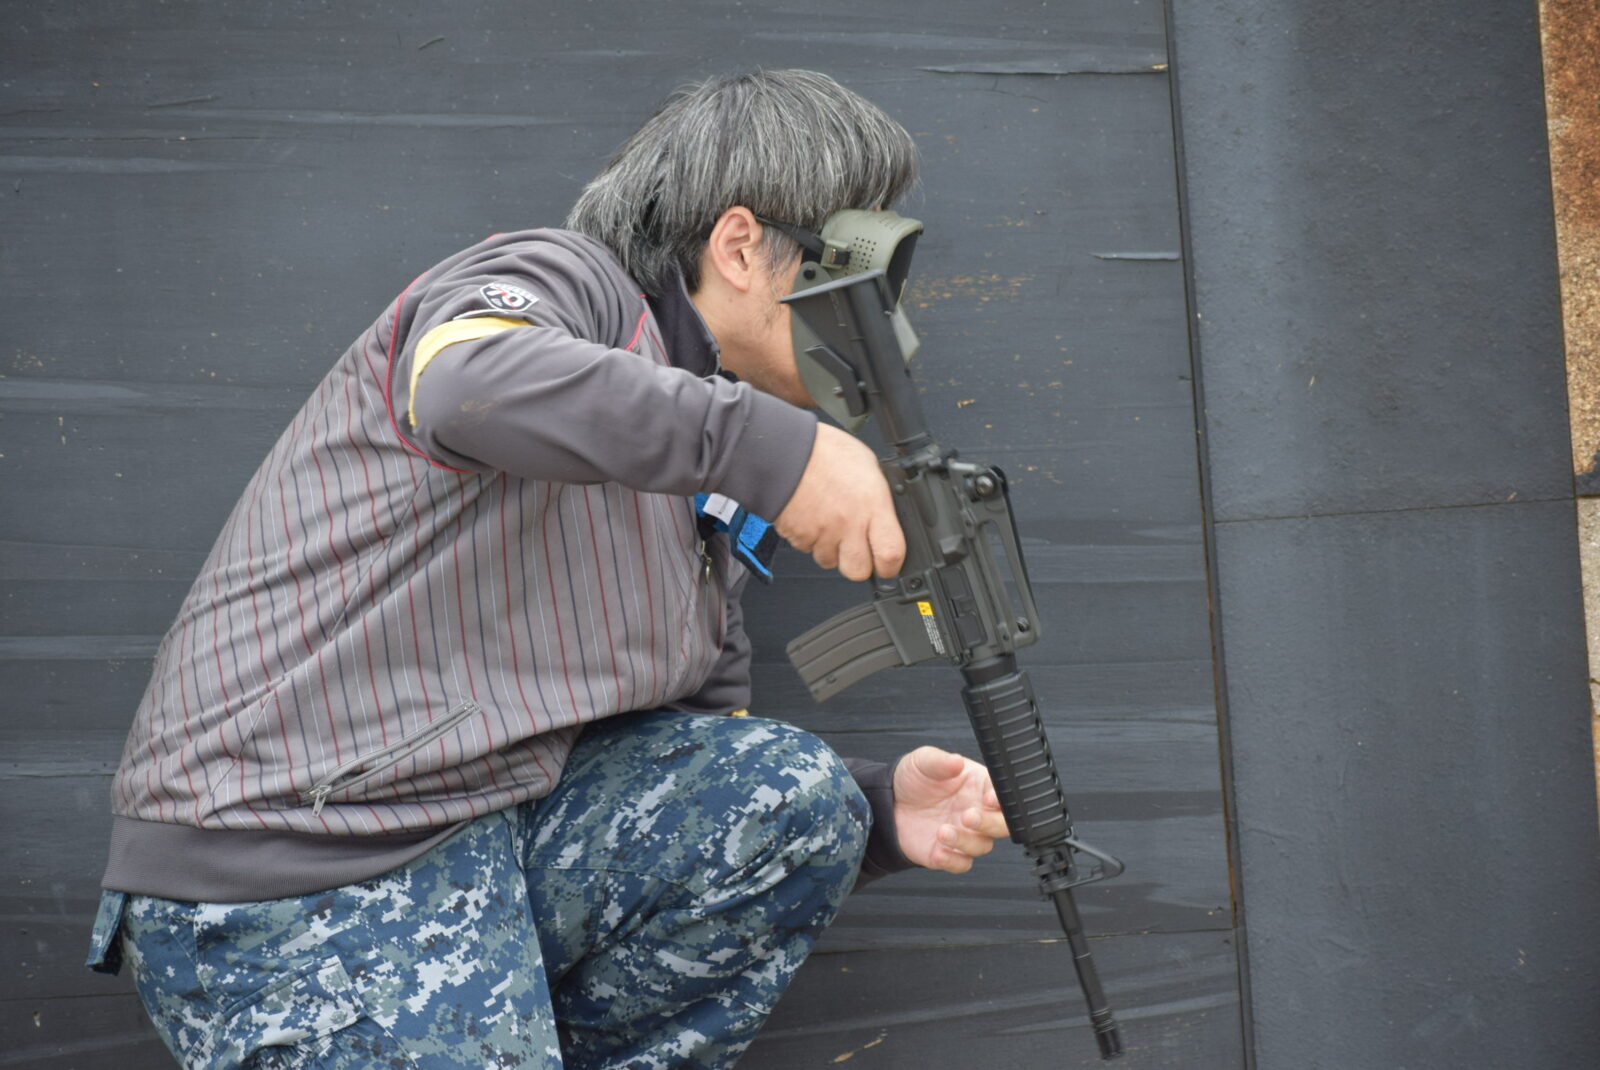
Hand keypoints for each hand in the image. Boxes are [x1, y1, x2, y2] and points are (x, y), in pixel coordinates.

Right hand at [775, 423, 905, 580]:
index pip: (890, 555)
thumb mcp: (868, 467)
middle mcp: (848, 524)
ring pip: (830, 562)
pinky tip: (813, 517)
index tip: (888, 562)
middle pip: (858, 571)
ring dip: (832, 550)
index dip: (891, 565)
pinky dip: (811, 539)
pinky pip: (807, 549)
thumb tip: (885, 515)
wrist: (785, 449)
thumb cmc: (825, 451)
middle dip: (859, 564)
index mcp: (872, 506)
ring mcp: (822, 533)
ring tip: (830, 523)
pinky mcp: (798, 536)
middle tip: (857, 546)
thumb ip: (878, 498)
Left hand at [892, 747, 1009, 873]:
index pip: (1003, 794)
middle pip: (1002, 824)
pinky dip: (953, 860)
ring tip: (943, 831)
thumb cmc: (913, 779)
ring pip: (982, 845)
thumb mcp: (923, 761)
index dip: (1001, 798)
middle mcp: (977, 811)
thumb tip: (956, 761)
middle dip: (990, 823)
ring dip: (966, 841)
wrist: (889, 803)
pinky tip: (939, 851)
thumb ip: (940, 762)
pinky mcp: (950, 853)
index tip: (989, 798)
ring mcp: (966, 834)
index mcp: (979, 786)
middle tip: (968, 816)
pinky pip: (962, 863)